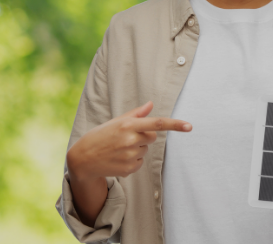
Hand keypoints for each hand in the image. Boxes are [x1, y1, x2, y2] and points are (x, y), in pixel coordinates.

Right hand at [67, 100, 191, 180]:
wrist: (83, 158)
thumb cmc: (100, 136)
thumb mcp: (115, 121)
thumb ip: (136, 114)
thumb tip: (151, 104)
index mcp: (128, 125)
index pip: (157, 123)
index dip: (175, 124)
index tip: (189, 126)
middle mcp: (130, 140)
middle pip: (152, 137)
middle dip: (144, 136)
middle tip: (126, 138)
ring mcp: (129, 156)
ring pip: (145, 150)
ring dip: (137, 149)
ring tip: (119, 149)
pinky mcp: (129, 169)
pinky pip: (140, 163)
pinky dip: (132, 161)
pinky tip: (118, 159)